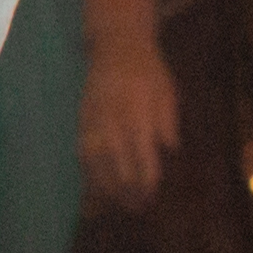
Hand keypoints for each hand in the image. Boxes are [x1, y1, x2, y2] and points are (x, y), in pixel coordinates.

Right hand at [78, 36, 178, 208]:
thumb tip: (170, 149)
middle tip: (135, 208)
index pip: (142, 156)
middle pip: (117, 164)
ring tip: (112, 203)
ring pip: (96, 160)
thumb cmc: (149, 70)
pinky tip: (93, 181)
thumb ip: (167, 121)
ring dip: (104, 184)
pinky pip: (82, 148)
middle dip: (126, 189)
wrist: (116, 44)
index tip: (151, 196)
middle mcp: (114, 121)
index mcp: (138, 115)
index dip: (146, 179)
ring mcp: (94, 119)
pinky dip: (87, 168)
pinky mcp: (83, 117)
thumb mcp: (167, 93)